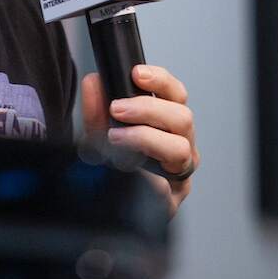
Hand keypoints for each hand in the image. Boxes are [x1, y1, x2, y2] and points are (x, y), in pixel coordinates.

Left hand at [81, 65, 197, 217]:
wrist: (103, 204)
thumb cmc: (110, 165)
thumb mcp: (96, 132)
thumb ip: (95, 109)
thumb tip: (94, 81)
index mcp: (166, 123)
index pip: (176, 94)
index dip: (161, 80)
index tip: (137, 74)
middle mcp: (180, 144)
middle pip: (183, 117)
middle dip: (148, 107)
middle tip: (117, 108)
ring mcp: (180, 172)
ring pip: (181, 148)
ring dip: (146, 136)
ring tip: (116, 137)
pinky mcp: (174, 197)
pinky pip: (170, 181)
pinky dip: (147, 169)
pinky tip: (129, 165)